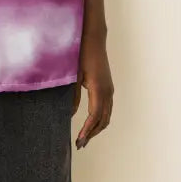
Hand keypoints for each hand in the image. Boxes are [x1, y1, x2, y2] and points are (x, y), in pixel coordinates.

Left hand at [71, 29, 113, 149]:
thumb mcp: (74, 75)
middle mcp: (108, 92)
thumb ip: (72, 96)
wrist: (94, 38)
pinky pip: (107, 108)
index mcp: (98, 90)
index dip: (86, 131)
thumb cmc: (81, 53)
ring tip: (85, 136)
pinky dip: (100, 118)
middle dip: (92, 133)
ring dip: (97, 128)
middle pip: (103, 120)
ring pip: (107, 115)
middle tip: (80, 144)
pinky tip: (91, 121)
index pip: (94, 117)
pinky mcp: (108, 86)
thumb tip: (70, 114)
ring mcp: (110, 89)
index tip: (79, 142)